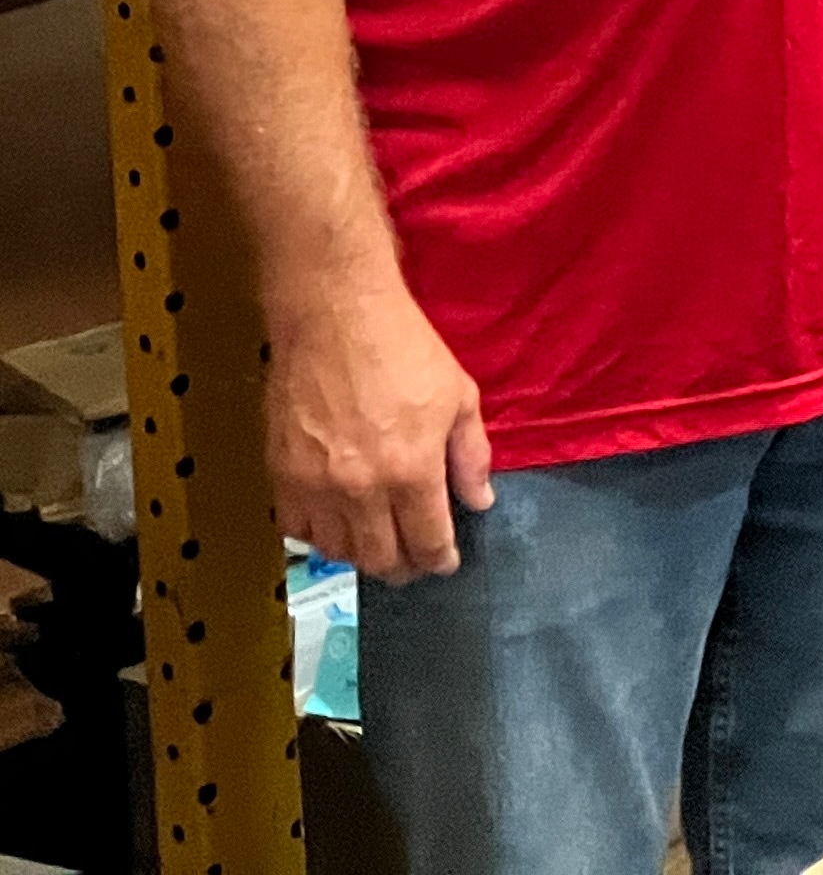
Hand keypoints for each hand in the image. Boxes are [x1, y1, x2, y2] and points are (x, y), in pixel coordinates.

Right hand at [266, 275, 491, 580]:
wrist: (336, 317)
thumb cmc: (404, 349)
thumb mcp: (459, 396)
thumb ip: (471, 456)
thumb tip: (478, 501)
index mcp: (411, 471)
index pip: (426, 542)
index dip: (439, 560)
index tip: (444, 562)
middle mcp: (361, 489)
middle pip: (380, 558)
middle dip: (403, 568)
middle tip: (413, 562)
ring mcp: (315, 485)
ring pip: (336, 551)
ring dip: (361, 555)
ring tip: (378, 544)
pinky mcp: (281, 474)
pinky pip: (296, 528)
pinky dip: (318, 536)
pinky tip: (336, 524)